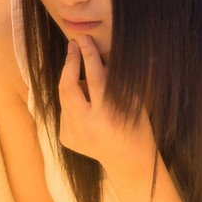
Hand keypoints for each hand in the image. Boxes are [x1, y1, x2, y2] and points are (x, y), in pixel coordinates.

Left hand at [58, 35, 154, 177]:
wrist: (128, 162)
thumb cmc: (136, 127)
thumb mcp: (133, 102)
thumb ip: (114, 81)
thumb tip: (96, 54)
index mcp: (108, 117)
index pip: (94, 79)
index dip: (88, 56)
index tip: (83, 39)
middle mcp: (87, 127)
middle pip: (68, 87)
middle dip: (70, 63)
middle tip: (72, 46)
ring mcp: (73, 134)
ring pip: (65, 97)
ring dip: (75, 85)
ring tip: (90, 89)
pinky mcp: (65, 138)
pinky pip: (65, 109)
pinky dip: (75, 102)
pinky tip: (88, 111)